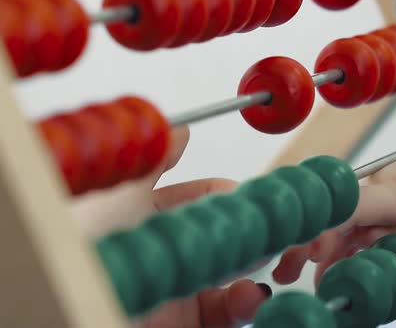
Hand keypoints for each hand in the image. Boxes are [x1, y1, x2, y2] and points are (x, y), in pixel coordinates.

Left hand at [71, 126, 271, 326]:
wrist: (82, 310)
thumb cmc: (90, 254)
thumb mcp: (120, 193)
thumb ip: (155, 158)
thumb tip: (181, 128)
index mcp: (151, 220)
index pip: (201, 199)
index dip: (229, 194)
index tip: (250, 193)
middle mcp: (168, 255)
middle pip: (225, 236)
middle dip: (253, 228)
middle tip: (271, 224)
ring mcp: (181, 291)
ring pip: (235, 274)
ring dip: (257, 263)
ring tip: (266, 255)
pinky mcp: (191, 324)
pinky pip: (231, 313)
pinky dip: (248, 303)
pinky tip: (250, 294)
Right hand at [272, 132, 395, 285]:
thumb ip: (390, 242)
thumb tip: (353, 249)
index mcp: (392, 192)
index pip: (348, 209)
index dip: (325, 230)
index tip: (309, 254)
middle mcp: (377, 183)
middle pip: (337, 216)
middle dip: (307, 245)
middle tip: (285, 274)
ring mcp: (379, 186)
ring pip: (346, 219)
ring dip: (326, 247)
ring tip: (306, 278)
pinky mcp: (385, 191)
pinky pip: (360, 215)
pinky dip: (347, 238)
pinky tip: (333, 261)